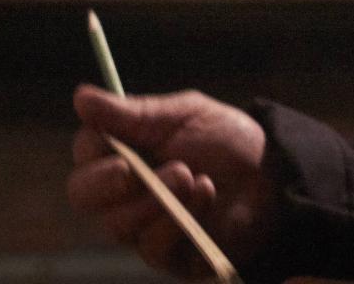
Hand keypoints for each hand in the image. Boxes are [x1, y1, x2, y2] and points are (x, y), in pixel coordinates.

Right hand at [67, 84, 278, 278]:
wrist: (273, 176)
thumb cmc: (225, 140)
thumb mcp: (183, 115)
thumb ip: (132, 113)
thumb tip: (80, 97)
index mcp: (122, 152)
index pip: (85, 156)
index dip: (92, 152)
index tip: (112, 144)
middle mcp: (124, 192)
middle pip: (84, 196)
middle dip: (105, 184)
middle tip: (132, 171)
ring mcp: (144, 226)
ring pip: (118, 224)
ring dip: (153, 198)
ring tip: (189, 174)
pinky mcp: (169, 255)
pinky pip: (153, 247)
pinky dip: (176, 221)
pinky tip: (205, 195)